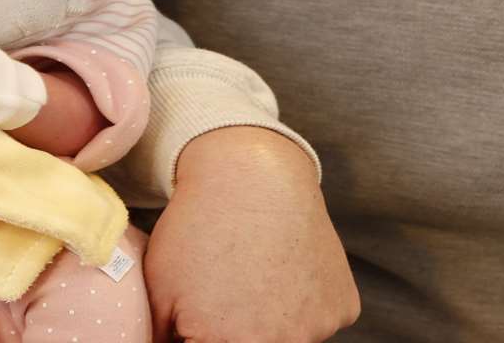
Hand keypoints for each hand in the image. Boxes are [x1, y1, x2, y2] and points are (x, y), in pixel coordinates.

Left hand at [145, 127, 357, 341]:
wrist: (251, 176)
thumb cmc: (198, 229)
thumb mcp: (160, 287)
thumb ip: (162, 334)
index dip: (202, 333)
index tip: (200, 314)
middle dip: (237, 331)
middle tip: (228, 291)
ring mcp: (316, 329)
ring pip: (289, 338)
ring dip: (274, 321)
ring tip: (256, 274)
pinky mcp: (343, 309)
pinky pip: (319, 318)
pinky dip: (305, 302)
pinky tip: (286, 267)